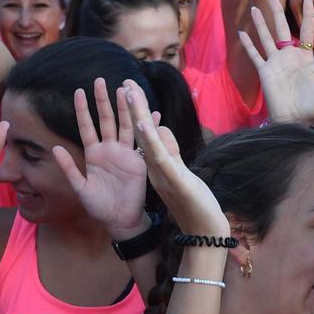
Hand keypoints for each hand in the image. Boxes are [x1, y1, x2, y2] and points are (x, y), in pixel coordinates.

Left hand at [52, 78, 154, 235]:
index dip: (83, 110)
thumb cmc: (98, 206)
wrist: (119, 220)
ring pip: (124, 125)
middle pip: (106, 119)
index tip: (79, 91)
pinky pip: (143, 142)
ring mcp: (125, 153)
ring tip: (125, 89)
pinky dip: (149, 128)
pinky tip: (153, 114)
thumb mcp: (79, 187)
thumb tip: (55, 148)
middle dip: (103, 101)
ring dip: (125, 108)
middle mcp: (109, 149)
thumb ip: (69, 168)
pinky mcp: (139, 161)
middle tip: (100, 80)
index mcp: (93, 154)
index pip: (86, 126)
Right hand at [123, 80, 227, 237]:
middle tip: (114, 81)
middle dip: (126, 105)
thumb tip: (162, 131)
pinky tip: (142, 122)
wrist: (200, 232)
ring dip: (133, 114)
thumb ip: (169, 152)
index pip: (140, 131)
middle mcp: (151, 166)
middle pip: (135, 130)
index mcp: (152, 163)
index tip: (125, 88)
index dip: (132, 110)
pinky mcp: (172, 178)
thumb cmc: (191, 205)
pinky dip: (149, 139)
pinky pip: (157, 156)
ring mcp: (160, 171)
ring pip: (143, 138)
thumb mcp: (179, 172)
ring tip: (125, 91)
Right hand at [238, 0, 313, 122]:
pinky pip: (255, 55)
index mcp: (305, 57)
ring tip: (255, 7)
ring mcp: (275, 62)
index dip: (307, 15)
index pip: (305, 31)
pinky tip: (242, 32)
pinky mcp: (265, 71)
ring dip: (260, 23)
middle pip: (281, 28)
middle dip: (276, 12)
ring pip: (266, 37)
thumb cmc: (313, 104)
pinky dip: (248, 44)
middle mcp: (289, 56)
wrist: (296, 119)